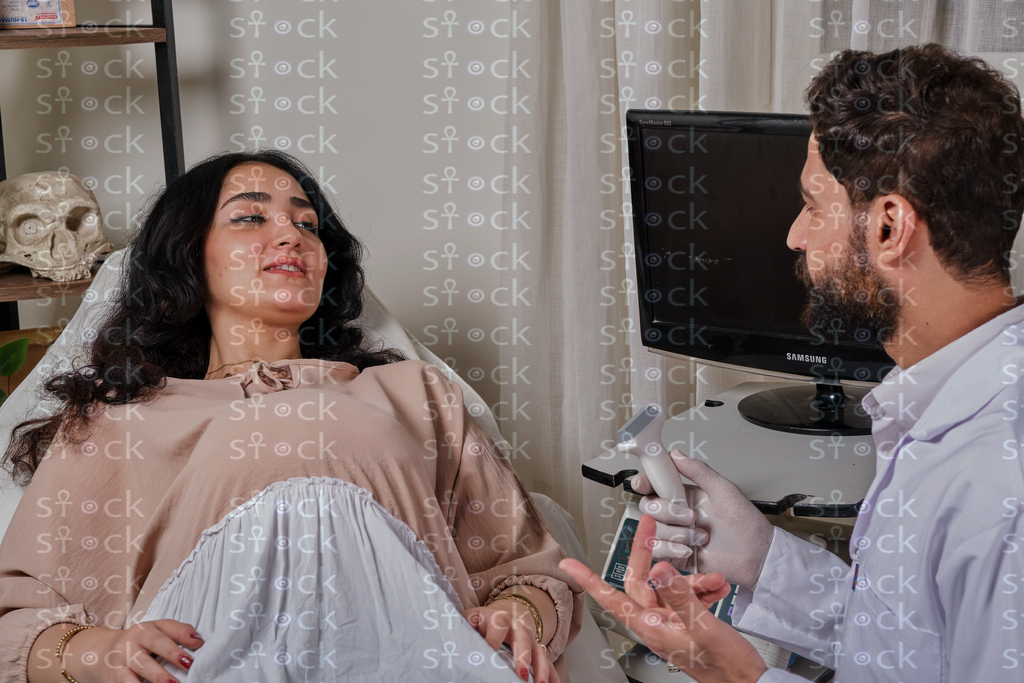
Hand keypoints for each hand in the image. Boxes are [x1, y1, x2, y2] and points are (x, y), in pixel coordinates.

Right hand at [63, 620, 202, 682]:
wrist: (104, 650)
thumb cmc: (142, 640)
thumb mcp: (159, 629)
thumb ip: (179, 631)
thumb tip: (199, 641)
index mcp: (143, 631)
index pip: (161, 637)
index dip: (176, 647)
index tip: (193, 657)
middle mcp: (129, 647)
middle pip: (144, 660)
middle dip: (160, 672)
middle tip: (180, 679)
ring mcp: (118, 665)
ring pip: (128, 678)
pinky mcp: (112, 680)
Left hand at [462, 602, 558, 682]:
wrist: (505, 615)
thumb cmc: (483, 622)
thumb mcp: (472, 618)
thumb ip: (464, 625)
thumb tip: (449, 635)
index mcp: (499, 619)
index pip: (497, 629)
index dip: (493, 641)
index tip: (490, 654)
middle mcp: (519, 627)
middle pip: (523, 640)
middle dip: (523, 657)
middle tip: (522, 674)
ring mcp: (531, 639)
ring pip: (540, 653)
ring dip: (542, 670)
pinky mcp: (539, 651)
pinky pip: (549, 664)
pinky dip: (553, 677)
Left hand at [559, 515, 767, 682]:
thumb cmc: (726, 668)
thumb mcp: (704, 627)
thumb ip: (681, 596)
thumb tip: (660, 570)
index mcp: (651, 627)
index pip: (612, 598)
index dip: (588, 580)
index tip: (570, 564)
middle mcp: (657, 625)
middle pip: (643, 582)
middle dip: (649, 556)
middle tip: (650, 530)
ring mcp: (672, 625)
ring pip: (671, 588)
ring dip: (693, 581)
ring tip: (715, 582)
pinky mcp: (688, 626)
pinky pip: (688, 599)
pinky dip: (703, 591)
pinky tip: (718, 589)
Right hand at [630, 448, 772, 587]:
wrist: (756, 555)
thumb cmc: (745, 522)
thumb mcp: (724, 490)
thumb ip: (698, 471)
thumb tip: (676, 454)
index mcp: (683, 495)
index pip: (654, 485)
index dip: (643, 482)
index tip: (643, 483)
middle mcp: (675, 514)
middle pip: (648, 507)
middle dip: (667, 512)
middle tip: (690, 516)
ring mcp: (674, 534)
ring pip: (652, 529)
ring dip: (676, 534)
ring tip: (699, 537)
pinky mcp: (674, 555)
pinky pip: (656, 550)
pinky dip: (671, 549)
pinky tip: (688, 550)